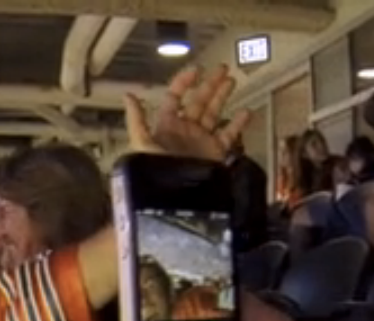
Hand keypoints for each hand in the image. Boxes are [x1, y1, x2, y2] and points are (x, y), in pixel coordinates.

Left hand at [125, 64, 250, 160]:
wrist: (170, 198)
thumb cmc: (152, 171)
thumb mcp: (141, 144)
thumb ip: (136, 119)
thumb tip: (127, 96)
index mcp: (166, 126)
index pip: (174, 98)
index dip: (184, 83)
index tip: (196, 70)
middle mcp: (184, 130)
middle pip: (198, 101)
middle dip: (209, 85)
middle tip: (222, 69)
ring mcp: (200, 140)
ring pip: (213, 113)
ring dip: (222, 97)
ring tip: (232, 81)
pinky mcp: (214, 153)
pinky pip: (228, 135)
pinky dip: (237, 124)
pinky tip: (246, 112)